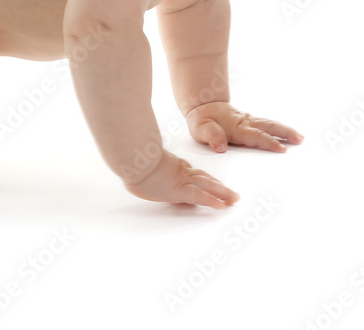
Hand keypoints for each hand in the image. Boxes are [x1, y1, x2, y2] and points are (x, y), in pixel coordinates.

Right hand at [124, 149, 238, 208]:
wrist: (132, 158)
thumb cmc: (130, 157)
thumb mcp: (134, 159)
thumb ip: (138, 161)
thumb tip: (129, 163)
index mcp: (169, 163)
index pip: (190, 171)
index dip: (203, 177)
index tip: (211, 181)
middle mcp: (178, 171)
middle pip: (203, 178)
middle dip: (218, 186)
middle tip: (231, 193)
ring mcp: (180, 180)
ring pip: (206, 186)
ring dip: (222, 193)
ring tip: (234, 199)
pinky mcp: (179, 190)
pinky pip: (199, 196)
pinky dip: (211, 200)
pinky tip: (221, 205)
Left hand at [186, 102, 303, 152]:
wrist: (202, 106)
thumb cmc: (202, 119)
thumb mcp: (201, 128)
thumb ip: (211, 136)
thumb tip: (220, 147)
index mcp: (236, 127)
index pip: (255, 136)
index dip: (269, 142)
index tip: (281, 148)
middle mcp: (246, 123)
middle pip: (268, 127)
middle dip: (285, 133)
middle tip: (299, 140)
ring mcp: (249, 121)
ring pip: (270, 125)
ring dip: (285, 130)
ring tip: (300, 138)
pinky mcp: (250, 122)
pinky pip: (266, 125)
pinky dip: (279, 128)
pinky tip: (288, 133)